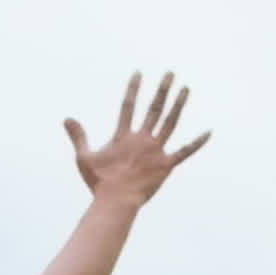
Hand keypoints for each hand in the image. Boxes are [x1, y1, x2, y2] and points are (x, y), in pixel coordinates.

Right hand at [64, 72, 208, 205]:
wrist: (116, 201)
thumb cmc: (99, 182)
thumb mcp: (84, 157)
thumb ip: (78, 136)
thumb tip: (67, 118)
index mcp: (123, 136)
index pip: (128, 106)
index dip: (133, 89)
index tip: (139, 73)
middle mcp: (142, 139)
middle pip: (154, 108)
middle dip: (162, 89)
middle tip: (170, 73)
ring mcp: (156, 151)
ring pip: (171, 122)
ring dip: (179, 105)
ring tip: (186, 88)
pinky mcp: (166, 166)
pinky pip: (185, 152)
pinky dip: (197, 142)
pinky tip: (209, 132)